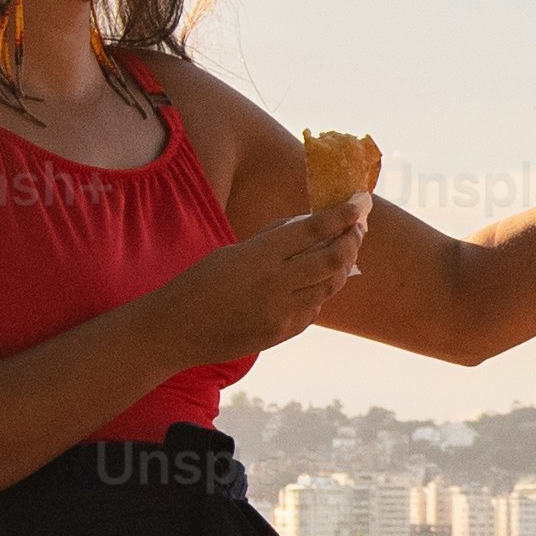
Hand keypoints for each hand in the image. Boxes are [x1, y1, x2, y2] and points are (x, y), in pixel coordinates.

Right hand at [161, 201, 359, 361]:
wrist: (176, 330)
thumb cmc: (201, 282)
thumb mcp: (234, 251)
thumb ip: (275, 240)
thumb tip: (315, 226)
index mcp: (259, 256)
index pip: (313, 230)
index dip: (342, 215)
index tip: (359, 202)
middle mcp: (275, 285)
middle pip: (334, 258)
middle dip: (353, 238)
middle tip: (358, 227)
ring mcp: (282, 313)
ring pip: (331, 285)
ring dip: (343, 264)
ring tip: (346, 249)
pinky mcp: (283, 334)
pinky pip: (315, 307)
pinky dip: (321, 290)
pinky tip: (318, 279)